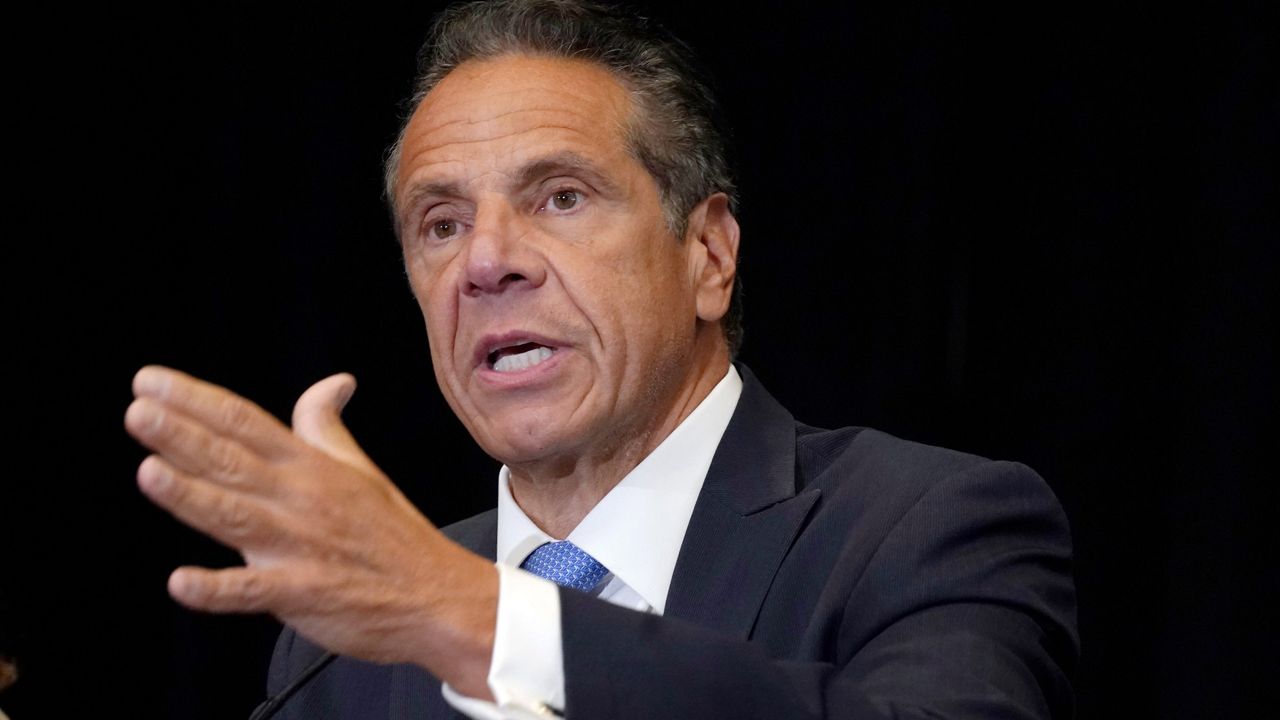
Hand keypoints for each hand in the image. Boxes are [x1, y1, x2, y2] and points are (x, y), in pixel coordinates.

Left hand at [124, 366, 496, 696]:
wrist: (438, 597)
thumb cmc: (394, 536)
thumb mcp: (361, 470)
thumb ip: (327, 427)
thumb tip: (333, 382)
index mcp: (311, 467)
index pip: (245, 422)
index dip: (197, 400)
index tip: (152, 382)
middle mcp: (301, 499)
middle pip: (233, 461)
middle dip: (182, 436)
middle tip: (139, 411)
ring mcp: (300, 547)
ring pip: (236, 516)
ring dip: (192, 495)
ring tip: (150, 472)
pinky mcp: (303, 593)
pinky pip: (254, 591)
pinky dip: (219, 589)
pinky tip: (183, 583)